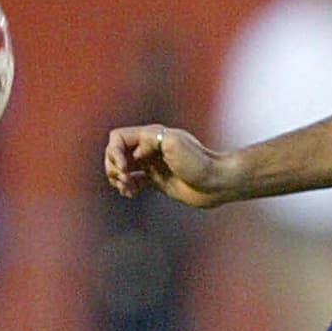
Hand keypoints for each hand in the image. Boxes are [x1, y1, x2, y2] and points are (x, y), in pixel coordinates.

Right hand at [104, 125, 229, 206]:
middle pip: (116, 153)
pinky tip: (131, 194)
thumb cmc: (200, 162)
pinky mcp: (158, 180)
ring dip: (118, 179)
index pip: (118, 138)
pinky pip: (134, 181)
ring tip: (126, 189)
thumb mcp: (175, 143)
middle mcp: (150, 148)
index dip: (114, 153)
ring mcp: (153, 165)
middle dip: (113, 168)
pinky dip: (128, 187)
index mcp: (152, 136)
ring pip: (123, 168)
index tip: (124, 169)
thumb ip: (151, 139)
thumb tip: (134, 153)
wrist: (218, 182)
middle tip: (124, 181)